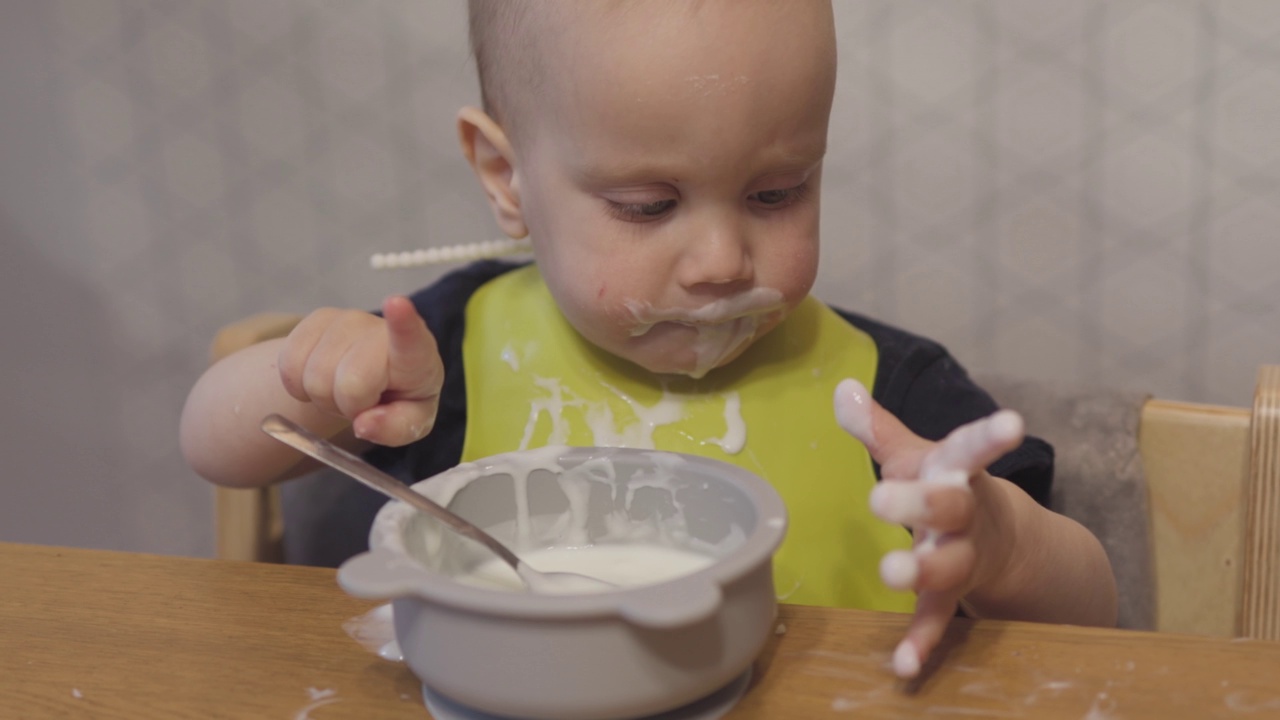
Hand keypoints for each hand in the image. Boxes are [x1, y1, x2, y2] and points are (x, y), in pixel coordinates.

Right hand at [278, 296, 442, 445]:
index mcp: (415, 355)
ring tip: (345, 390)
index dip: (402, 321)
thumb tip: (364, 424)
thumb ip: (395, 428)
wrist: (376, 374)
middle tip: (362, 402)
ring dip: (324, 397)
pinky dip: (298, 386)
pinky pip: (289, 365)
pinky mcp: (316, 320)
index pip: (409, 336)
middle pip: (349, 384)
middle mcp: (378, 329)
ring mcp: (346, 320)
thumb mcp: (411, 423)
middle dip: (349, 407)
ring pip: (314, 378)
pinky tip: (322, 379)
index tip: (397, 303)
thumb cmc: (400, 396)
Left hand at [833, 379, 1023, 678]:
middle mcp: (966, 513)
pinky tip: (903, 666)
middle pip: (950, 506)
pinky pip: (936, 619)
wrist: (1004, 540)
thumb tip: (841, 386)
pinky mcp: (952, 594)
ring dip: (919, 570)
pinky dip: (921, 641)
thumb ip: (879, 428)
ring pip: (946, 566)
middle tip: (881, 497)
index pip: (973, 448)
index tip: (1013, 424)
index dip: (991, 436)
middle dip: (921, 502)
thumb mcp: (918, 453)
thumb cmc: (948, 485)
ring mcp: (963, 556)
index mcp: (958, 471)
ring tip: (890, 573)